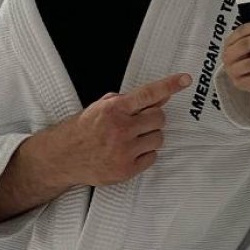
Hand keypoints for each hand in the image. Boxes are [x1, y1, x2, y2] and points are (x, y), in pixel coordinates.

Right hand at [58, 73, 189, 185]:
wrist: (64, 157)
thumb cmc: (85, 129)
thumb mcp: (102, 107)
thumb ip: (130, 102)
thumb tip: (160, 98)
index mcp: (114, 109)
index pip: (148, 94)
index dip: (169, 85)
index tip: (185, 79)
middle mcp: (120, 129)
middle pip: (159, 118)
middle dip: (152, 119)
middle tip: (138, 123)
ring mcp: (124, 151)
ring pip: (159, 138)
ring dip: (150, 136)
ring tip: (131, 139)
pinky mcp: (126, 169)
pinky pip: (152, 157)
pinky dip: (145, 154)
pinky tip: (129, 152)